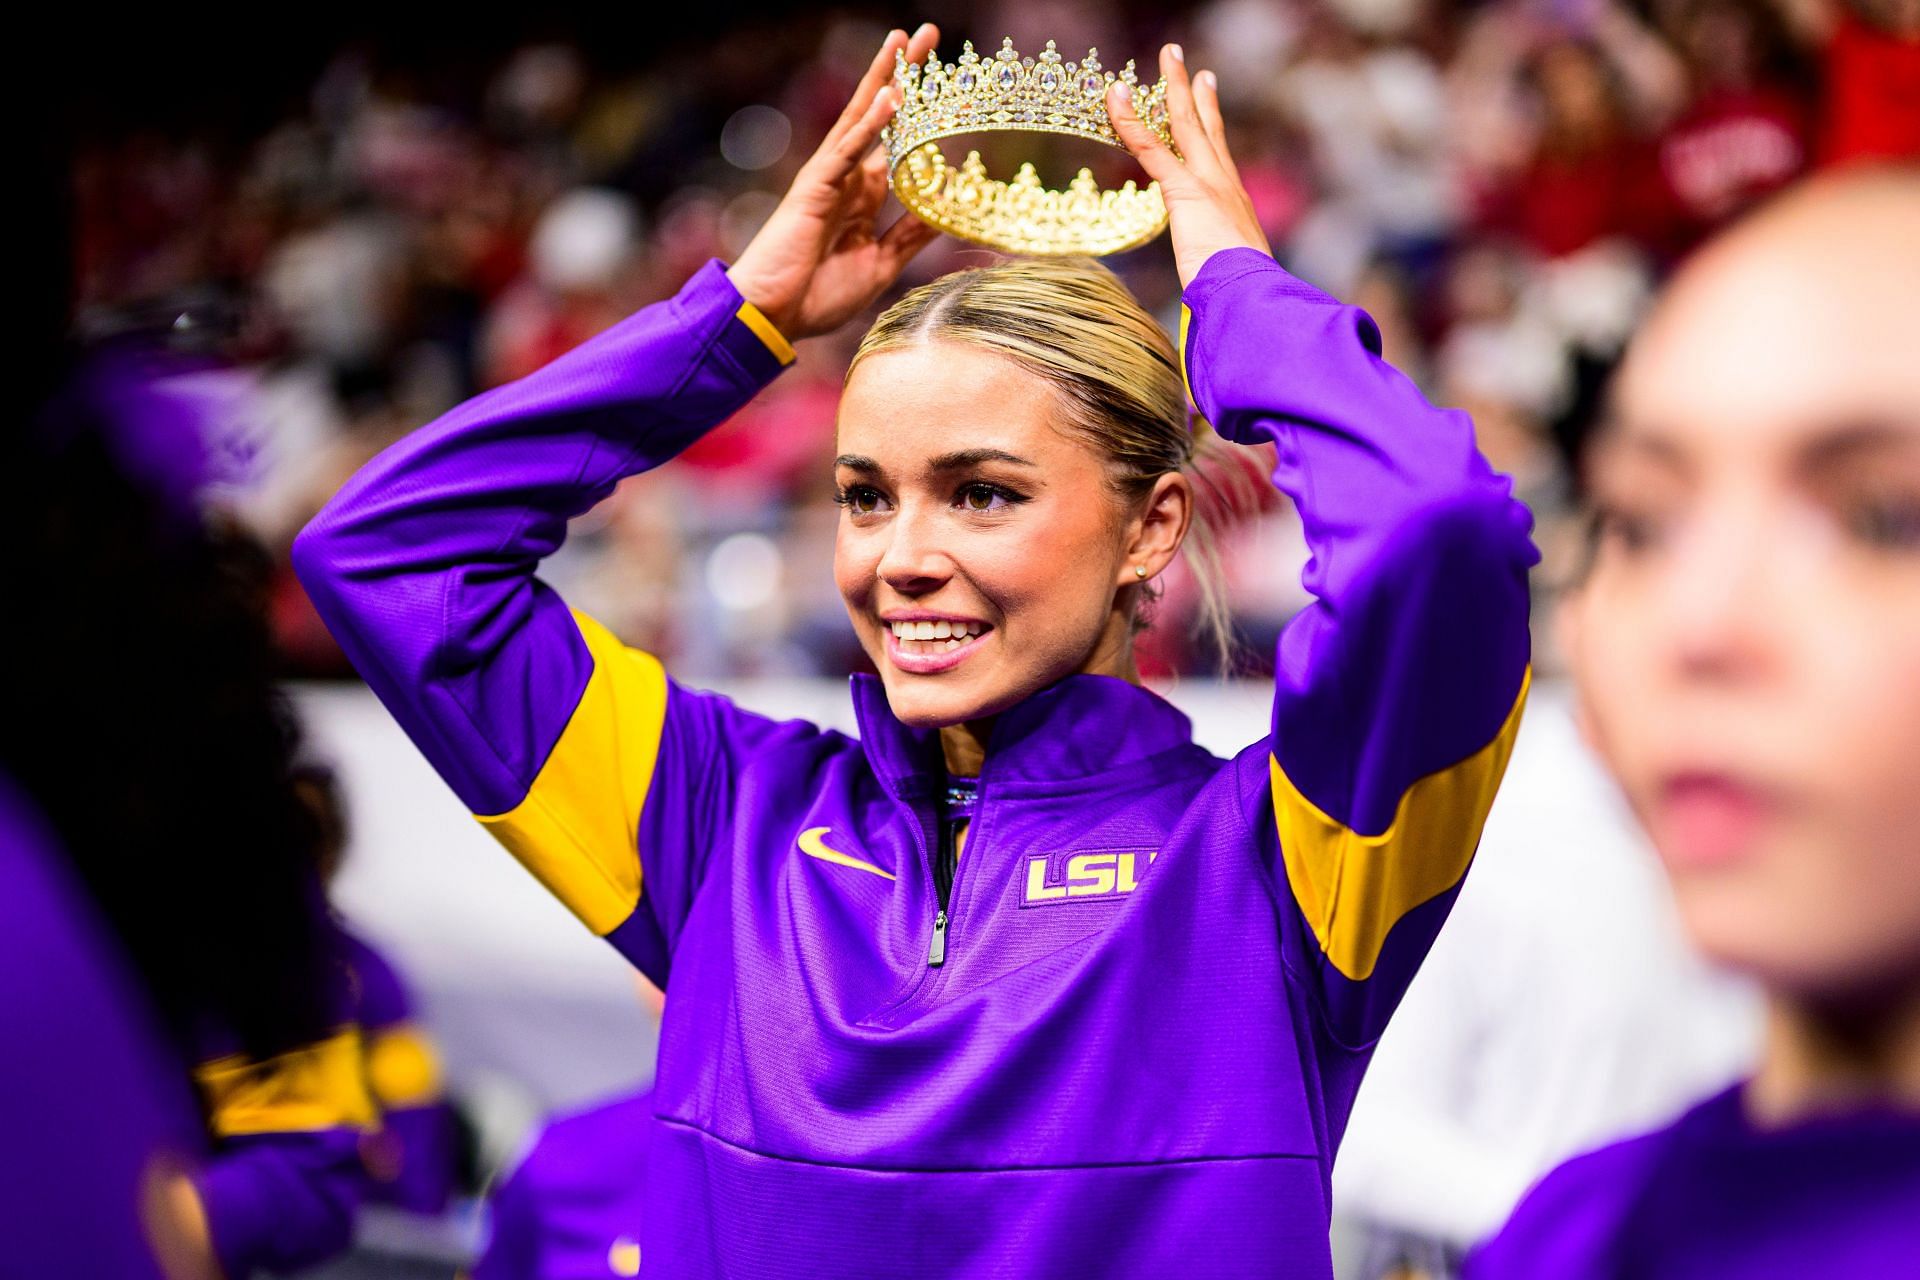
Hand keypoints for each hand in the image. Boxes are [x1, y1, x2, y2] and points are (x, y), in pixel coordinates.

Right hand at [727, 24, 942, 342]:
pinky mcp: (814, 188)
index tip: (949, 86)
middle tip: (929, 34)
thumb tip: (946, 214)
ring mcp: (829, 179)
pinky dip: (869, 124)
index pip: (897, 144)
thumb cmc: (816, 296)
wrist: (772, 317)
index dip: (920, 114)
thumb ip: (910, 237)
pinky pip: (846, 150)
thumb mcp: (881, 266)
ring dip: (885, 79)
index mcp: (862, 196)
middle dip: (904, 76)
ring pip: (861, 119)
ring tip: (905, 40)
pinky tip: (892, 97)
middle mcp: (847, 178)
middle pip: (881, 116)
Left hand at [1105, 45, 1270, 288]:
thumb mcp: (1231, 276)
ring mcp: (1206, 182)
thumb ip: (1219, 268)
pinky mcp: (1184, 190)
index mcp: (1234, 202)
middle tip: (1188, 64)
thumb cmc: (1241, 296)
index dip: (1211, 121)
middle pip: (1205, 127)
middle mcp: (1224, 183)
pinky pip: (1150, 147)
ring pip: (1184, 124)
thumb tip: (1211, 288)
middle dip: (1194, 92)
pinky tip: (1117, 95)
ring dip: (1171, 87)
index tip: (1207, 91)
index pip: (1218, 153)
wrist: (1249, 295)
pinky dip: (1130, 120)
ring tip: (1167, 56)